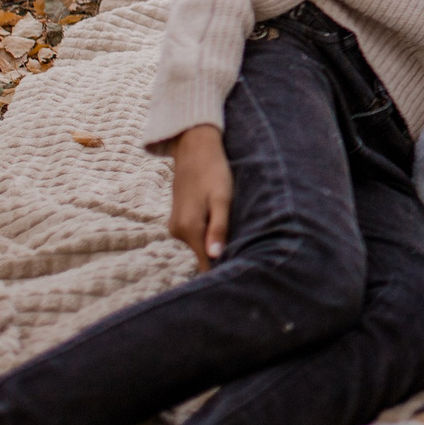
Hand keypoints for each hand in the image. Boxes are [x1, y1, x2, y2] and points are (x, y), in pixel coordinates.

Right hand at [167, 125, 232, 268]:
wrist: (194, 149)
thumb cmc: (213, 172)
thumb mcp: (221, 198)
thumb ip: (219, 227)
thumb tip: (215, 257)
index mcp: (189, 228)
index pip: (206, 263)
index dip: (223, 270)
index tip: (242, 275)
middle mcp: (178, 231)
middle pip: (203, 256)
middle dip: (222, 259)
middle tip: (247, 259)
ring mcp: (176, 226)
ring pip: (200, 246)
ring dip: (215, 246)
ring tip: (239, 242)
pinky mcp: (179, 221)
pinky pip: (196, 236)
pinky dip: (209, 236)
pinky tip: (223, 228)